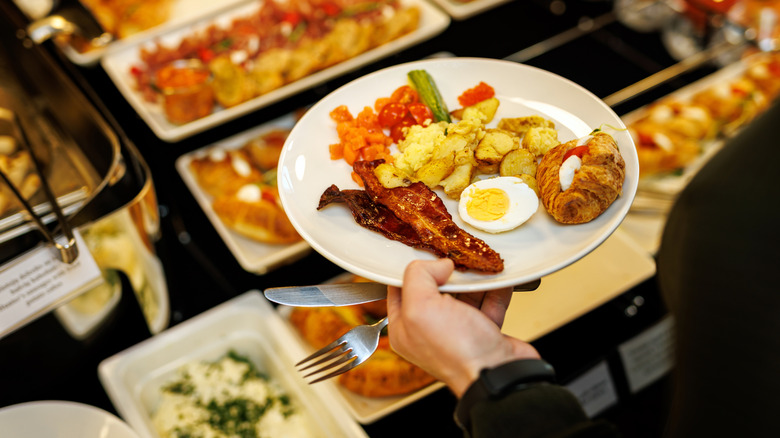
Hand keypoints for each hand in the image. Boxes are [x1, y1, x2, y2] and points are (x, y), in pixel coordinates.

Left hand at [387, 259, 540, 397]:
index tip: (426, 253)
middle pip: (435, 289)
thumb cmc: (457, 350)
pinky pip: (488, 302)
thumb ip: (419, 277)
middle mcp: (429, 330)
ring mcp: (458, 331)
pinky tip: (499, 276)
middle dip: (447, 272)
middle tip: (457, 257)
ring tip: (480, 263)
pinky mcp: (484, 331)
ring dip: (474, 279)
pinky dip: (494, 289)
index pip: (399, 289)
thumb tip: (438, 264)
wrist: (498, 374)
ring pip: (463, 294)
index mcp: (405, 328)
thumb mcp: (421, 307)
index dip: (412, 269)